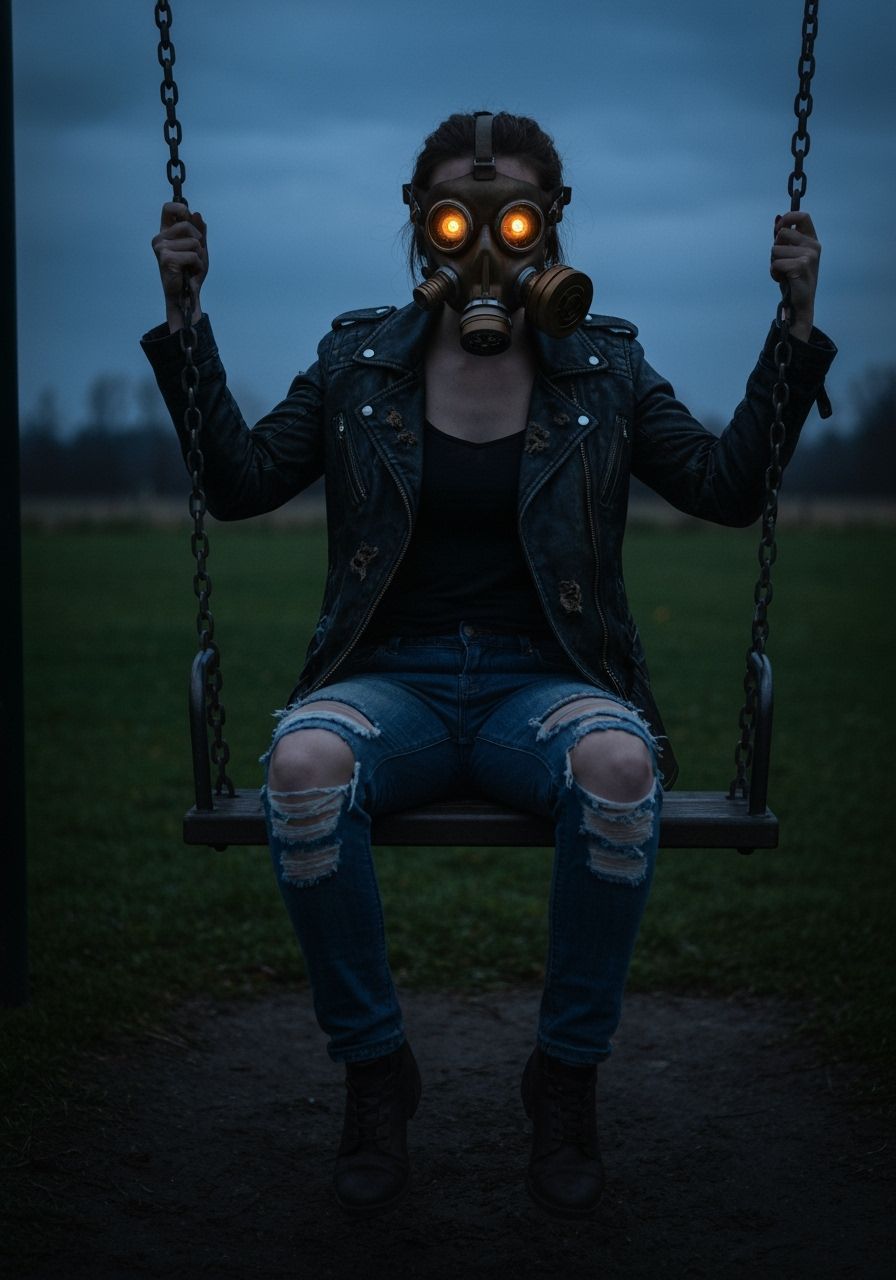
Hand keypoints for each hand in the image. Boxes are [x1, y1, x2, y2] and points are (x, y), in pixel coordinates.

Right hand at [152, 202, 207, 331]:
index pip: (169, 208)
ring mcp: (161, 248)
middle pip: (187, 224)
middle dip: (199, 240)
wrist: (186, 295)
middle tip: (195, 255)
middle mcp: (160, 238)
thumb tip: (197, 214)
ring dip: (200, 256)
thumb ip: (200, 231)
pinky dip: (198, 265)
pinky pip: (193, 255)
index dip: (182, 209)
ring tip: (192, 266)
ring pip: (193, 241)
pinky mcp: (166, 259)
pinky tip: (191, 272)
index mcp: (166, 232)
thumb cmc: (191, 272)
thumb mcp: (199, 248)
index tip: (189, 219)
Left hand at [770, 210, 819, 341]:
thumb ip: (784, 238)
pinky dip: (774, 273)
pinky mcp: (801, 266)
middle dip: (774, 248)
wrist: (799, 304)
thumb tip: (777, 218)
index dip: (787, 218)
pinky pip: (776, 263)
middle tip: (781, 263)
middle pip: (782, 233)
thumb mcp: (788, 255)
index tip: (778, 229)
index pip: (802, 216)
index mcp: (812, 240)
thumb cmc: (792, 279)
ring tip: (783, 274)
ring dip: (773, 263)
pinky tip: (783, 280)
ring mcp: (809, 256)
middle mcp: (814, 246)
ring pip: (775, 250)